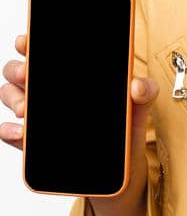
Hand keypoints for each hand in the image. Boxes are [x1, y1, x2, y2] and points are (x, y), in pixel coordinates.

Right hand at [3, 33, 156, 203]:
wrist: (121, 174)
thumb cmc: (126, 131)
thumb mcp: (139, 109)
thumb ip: (144, 92)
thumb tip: (137, 85)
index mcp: (73, 77)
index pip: (45, 52)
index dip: (30, 43)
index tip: (26, 41)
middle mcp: (50, 92)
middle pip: (20, 72)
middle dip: (17, 69)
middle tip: (26, 73)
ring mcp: (38, 117)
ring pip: (11, 97)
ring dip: (13, 98)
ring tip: (25, 108)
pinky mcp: (32, 143)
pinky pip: (10, 133)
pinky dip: (10, 130)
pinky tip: (20, 131)